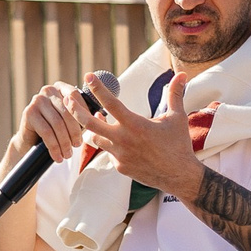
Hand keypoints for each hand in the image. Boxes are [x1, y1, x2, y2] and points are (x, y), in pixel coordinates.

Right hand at [6, 83, 82, 169]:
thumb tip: (99, 117)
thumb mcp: (70, 121)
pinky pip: (46, 132)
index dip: (84, 114)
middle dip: (74, 132)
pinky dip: (54, 147)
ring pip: (57, 124)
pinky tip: (57, 156)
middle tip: (77, 146)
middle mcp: (48, 90)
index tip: (90, 130)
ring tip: (67, 154)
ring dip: (64, 142)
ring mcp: (37, 100)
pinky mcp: (28, 113)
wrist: (31, 141)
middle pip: (67, 112)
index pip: (76, 97)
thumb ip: (82, 115)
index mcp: (61, 88)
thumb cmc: (56, 130)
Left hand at [78, 70, 208, 198]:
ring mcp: (119, 155)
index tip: (88, 76)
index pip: (111, 103)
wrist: (178, 176)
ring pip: (96, 138)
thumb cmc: (178, 144)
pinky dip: (111, 144)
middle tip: (69, 99)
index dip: (98, 88)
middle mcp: (123, 140)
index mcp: (135, 125)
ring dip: (95, 128)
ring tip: (96, 117)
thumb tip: (182, 74)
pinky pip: (109, 152)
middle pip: (89, 123)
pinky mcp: (120, 167)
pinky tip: (118, 141)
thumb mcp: (177, 117)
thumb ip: (175, 94)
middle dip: (76, 110)